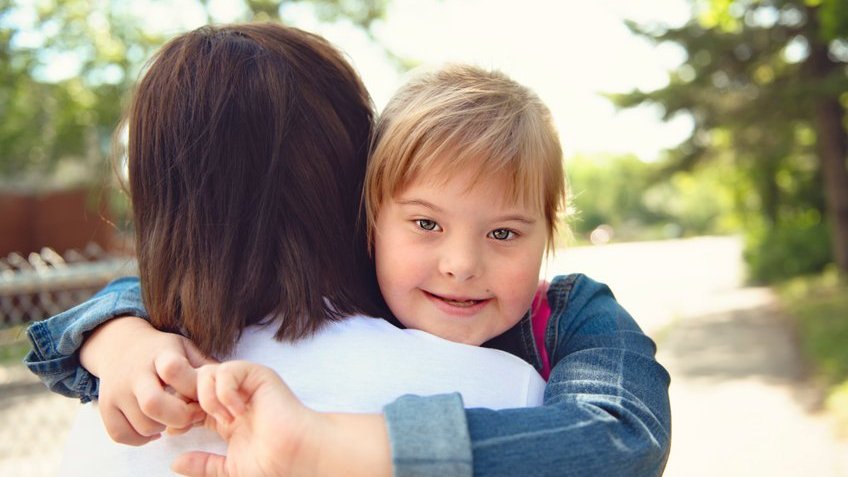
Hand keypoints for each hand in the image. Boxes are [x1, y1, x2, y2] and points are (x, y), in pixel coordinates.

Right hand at [80, 317, 215, 444]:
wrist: (120, 346)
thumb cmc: (162, 352)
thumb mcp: (185, 348)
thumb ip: (205, 366)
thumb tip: (230, 383)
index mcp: (160, 354)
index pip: (173, 369)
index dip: (191, 388)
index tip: (201, 397)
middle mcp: (134, 372)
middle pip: (153, 404)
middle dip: (179, 417)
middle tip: (189, 416)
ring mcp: (116, 390)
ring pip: (142, 424)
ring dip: (163, 428)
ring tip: (171, 418)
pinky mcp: (105, 406)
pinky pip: (122, 435)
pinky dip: (140, 439)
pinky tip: (153, 427)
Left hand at [172, 361, 391, 476]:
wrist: (295, 453)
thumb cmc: (272, 463)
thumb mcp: (229, 468)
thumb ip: (203, 465)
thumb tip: (174, 463)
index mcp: (224, 416)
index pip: (189, 401)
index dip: (178, 412)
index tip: (176, 431)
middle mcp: (233, 396)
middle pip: (193, 381)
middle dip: (185, 398)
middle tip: (190, 420)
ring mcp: (245, 384)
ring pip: (207, 371)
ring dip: (208, 397)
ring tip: (224, 420)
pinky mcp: (257, 375)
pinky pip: (228, 369)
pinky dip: (225, 390)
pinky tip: (237, 411)